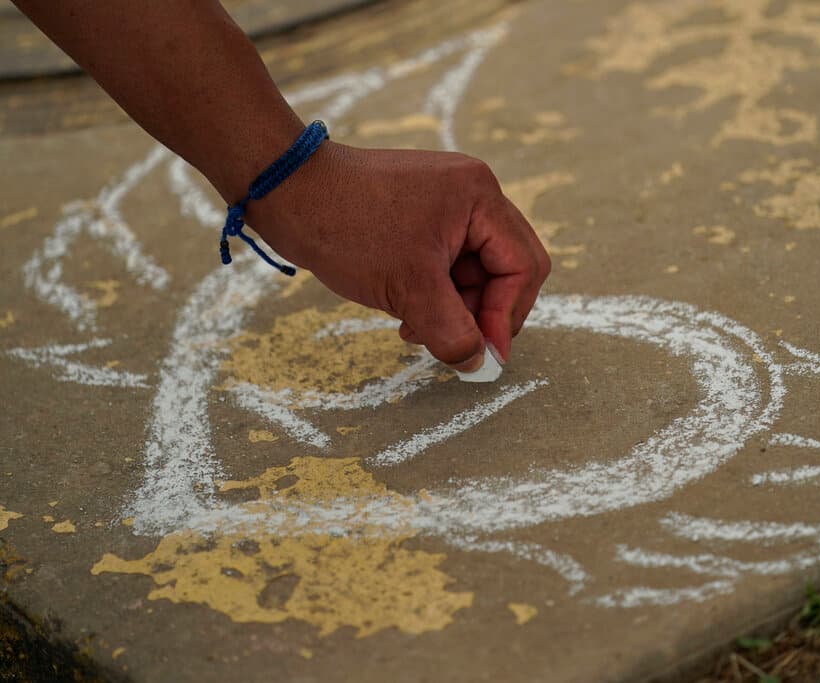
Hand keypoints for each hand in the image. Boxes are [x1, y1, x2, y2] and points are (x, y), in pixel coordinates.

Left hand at [246, 142, 551, 370]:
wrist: (286, 192)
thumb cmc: (347, 229)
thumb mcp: (408, 290)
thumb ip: (453, 332)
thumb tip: (479, 365)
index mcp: (480, 197)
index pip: (522, 266)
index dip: (507, 317)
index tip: (483, 355)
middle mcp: (472, 193)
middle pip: (506, 268)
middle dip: (481, 313)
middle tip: (454, 346)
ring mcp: (448, 201)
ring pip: (475, 271)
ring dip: (453, 308)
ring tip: (414, 329)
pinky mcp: (424, 214)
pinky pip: (448, 263)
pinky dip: (435, 293)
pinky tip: (406, 314)